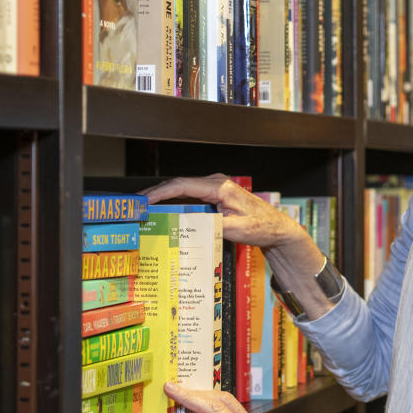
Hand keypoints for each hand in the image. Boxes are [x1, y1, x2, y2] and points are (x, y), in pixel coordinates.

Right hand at [140, 174, 296, 248]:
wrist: (277, 227)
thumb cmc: (262, 226)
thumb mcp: (237, 230)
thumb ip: (214, 226)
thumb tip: (190, 225)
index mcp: (220, 187)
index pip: (183, 185)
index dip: (160, 192)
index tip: (143, 200)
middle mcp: (216, 183)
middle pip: (179, 186)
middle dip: (155, 194)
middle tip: (135, 206)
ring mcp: (215, 188)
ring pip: (183, 190)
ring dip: (164, 199)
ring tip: (143, 209)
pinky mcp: (215, 195)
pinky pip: (190, 196)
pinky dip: (175, 203)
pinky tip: (163, 212)